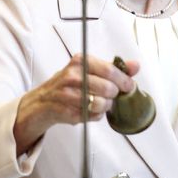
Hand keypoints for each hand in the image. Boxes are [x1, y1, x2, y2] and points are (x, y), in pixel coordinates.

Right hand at [13, 54, 137, 154]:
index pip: (110, 70)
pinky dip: (94, 116)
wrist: (41, 102)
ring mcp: (67, 94)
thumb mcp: (89, 70)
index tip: (129, 87)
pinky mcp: (65, 111)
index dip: (124, 81)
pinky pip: (91, 116)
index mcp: (80, 61)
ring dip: (104, 107)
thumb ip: (113, 68)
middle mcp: (72, 75)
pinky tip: (87, 110)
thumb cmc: (69, 85)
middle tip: (109, 96)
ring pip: (101, 104)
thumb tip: (136, 65)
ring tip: (97, 103)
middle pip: (108, 89)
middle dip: (113, 95)